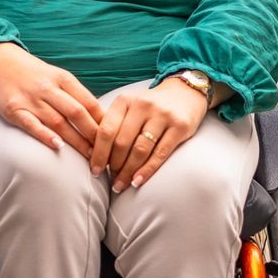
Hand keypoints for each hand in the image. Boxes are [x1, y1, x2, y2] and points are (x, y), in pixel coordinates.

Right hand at [0, 43, 102, 155]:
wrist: (0, 63)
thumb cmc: (35, 75)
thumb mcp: (59, 77)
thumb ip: (77, 95)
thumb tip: (102, 119)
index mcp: (63, 79)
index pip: (89, 102)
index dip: (103, 122)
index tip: (114, 137)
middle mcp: (48, 88)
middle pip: (77, 113)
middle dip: (93, 134)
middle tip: (105, 153)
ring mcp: (30, 99)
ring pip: (57, 121)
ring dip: (75, 140)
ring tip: (89, 156)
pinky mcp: (14, 109)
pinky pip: (31, 124)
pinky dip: (45, 135)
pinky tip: (57, 146)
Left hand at [92, 81, 208, 190]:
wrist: (184, 92)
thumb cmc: (149, 107)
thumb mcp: (129, 107)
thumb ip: (113, 124)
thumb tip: (92, 154)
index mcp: (125, 101)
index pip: (106, 130)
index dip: (98, 153)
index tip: (95, 170)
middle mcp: (142, 105)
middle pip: (122, 142)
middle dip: (114, 165)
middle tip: (111, 181)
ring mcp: (162, 115)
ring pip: (140, 149)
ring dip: (128, 171)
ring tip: (121, 185)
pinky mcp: (180, 126)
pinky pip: (160, 153)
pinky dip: (147, 170)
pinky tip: (137, 182)